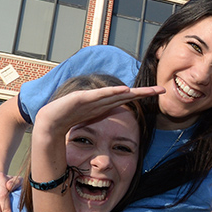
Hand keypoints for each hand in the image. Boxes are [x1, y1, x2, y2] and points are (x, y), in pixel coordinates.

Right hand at [34, 85, 163, 136]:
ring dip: (133, 92)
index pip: (128, 98)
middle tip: (162, 89)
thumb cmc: (70, 119)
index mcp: (105, 103)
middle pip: (127, 94)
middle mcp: (101, 99)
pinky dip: (112, 93)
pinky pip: (100, 96)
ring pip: (116, 93)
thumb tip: (113, 115)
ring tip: (148, 91)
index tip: (159, 94)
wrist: (49, 121)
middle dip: (145, 92)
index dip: (143, 95)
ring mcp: (92, 98)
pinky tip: (123, 91)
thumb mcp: (92, 118)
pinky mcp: (81, 98)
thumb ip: (102, 114)